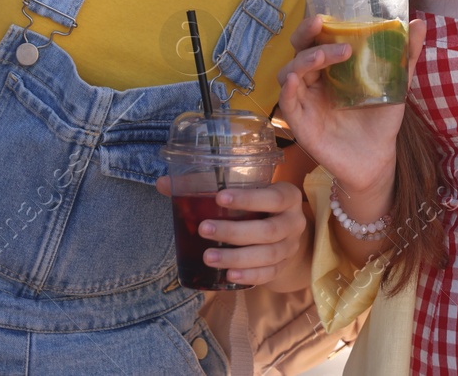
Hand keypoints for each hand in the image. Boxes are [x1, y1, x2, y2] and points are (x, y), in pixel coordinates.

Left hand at [153, 177, 305, 286]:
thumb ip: (205, 185)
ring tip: (208, 257)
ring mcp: (291, 247)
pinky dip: (248, 276)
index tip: (219, 198)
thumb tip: (162, 182)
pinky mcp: (283, 266)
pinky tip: (228, 276)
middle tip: (204, 230)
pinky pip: (268, 274)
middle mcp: (294, 221)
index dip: (248, 199)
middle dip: (234, 232)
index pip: (273, 197)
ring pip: (267, 255)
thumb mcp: (244, 191)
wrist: (285, 231)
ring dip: (236, 258)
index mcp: (288, 195)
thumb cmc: (257, 205)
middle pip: (268, 230)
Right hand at [277, 14, 426, 195]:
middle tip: (322, 26)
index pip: (314, 39)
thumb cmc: (381, 119)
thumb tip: (420, 23)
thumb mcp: (396, 84)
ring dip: (303, 60)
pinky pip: (287, 103)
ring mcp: (305, 102)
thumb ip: (404, 55)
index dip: (314, 26)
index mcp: (330, 68)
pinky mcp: (301, 124)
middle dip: (305, 35)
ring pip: (289, 73)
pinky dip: (288, 90)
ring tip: (325, 57)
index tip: (326, 16)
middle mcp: (313, 81)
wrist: (379, 158)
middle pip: (298, 50)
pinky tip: (296, 80)